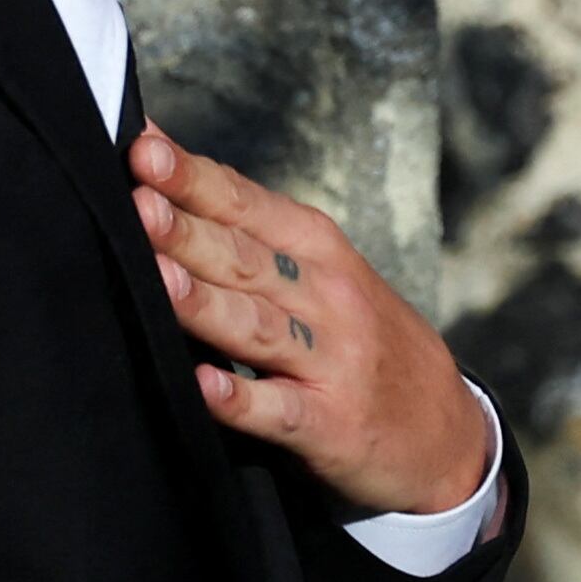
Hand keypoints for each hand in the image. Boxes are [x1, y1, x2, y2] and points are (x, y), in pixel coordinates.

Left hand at [130, 124, 498, 518]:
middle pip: (244, 259)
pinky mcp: (331, 426)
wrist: (447, 432)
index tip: (141, 149)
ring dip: (205, 302)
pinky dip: (241, 400)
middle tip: (134, 202)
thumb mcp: (328, 275)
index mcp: (319, 250)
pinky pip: (280, 412)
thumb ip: (253, 239)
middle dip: (186, 230)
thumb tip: (163, 191)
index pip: (246, 205)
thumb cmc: (364, 341)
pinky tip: (203, 387)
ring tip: (157, 276)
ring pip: (257, 327)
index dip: (194, 178)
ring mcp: (331, 362)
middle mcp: (327, 298)